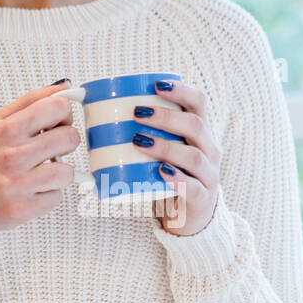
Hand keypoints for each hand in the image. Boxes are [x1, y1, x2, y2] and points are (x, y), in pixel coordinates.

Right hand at [0, 80, 80, 254]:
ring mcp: (17, 184)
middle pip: (69, 138)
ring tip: (40, 174)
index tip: (58, 122)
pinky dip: (48, 196)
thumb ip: (30, 103)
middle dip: (66, 144)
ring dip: (58, 174)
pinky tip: (31, 193)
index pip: (57, 106)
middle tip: (51, 150)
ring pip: (67, 172)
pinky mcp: (22, 209)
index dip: (64, 114)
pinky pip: (57, 197)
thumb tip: (65, 88)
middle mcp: (12, 155)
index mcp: (7, 129)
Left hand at [130, 80, 220, 235]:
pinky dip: (177, 179)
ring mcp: (207, 175)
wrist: (188, 217)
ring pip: (193, 156)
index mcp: (200, 133)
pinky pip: (192, 188)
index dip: (181, 91)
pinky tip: (161, 172)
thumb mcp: (162, 151)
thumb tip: (93, 109)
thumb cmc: (167, 176)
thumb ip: (141, 132)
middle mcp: (209, 151)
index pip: (199, 103)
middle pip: (195, 125)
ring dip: (165, 146)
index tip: (156, 85)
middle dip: (166, 117)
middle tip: (138, 113)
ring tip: (139, 141)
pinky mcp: (201, 199)